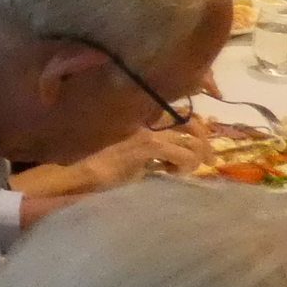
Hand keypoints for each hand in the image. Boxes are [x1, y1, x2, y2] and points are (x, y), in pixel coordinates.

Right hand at [76, 122, 212, 190]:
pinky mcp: (148, 146)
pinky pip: (183, 154)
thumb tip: (169, 162)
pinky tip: (174, 174)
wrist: (78, 172)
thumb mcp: (128, 155)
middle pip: (191, 121)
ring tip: (187, 171)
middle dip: (204, 141)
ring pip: (191, 140)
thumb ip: (148, 152)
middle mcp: (147, 118)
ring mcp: (148, 130)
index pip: (179, 113)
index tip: (201, 146)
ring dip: (195, 158)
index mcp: (141, 117)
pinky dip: (185, 166)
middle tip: (209, 160)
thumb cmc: (97, 167)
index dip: (196, 128)